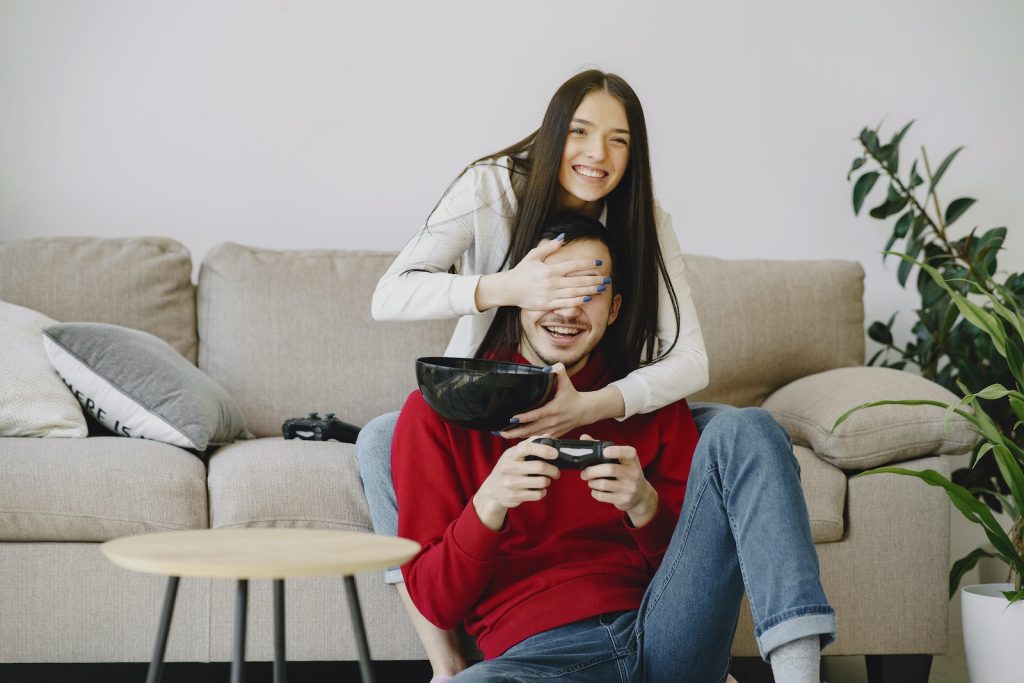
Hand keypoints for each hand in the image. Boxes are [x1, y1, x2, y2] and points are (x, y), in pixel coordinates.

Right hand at [473, 437, 559, 530]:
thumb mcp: (514, 454)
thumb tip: (548, 436)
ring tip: (544, 481)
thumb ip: (531, 444)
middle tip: (556, 472)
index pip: (527, 448)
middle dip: (553, 470)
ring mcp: (510, 483)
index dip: (543, 449)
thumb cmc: (508, 469)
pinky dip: (542, 492)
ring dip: (547, 482)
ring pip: (542, 482)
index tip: (555, 453)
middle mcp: (508, 468)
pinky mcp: (514, 496)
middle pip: (539, 466)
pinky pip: (538, 494)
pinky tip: (537, 489)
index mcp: (510, 454)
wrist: (493, 490)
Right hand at [475, 238, 609, 311]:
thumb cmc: (522, 271)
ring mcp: (549, 294)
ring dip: (590, 290)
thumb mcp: (533, 255)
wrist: (508, 289)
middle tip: (607, 278)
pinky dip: (578, 301)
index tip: (599, 263)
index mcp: (549, 269)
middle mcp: (551, 282)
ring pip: (574, 293)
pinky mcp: (546, 305)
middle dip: (594, 279)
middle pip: (577, 281)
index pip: (572, 266)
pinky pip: (565, 304)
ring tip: (602, 288)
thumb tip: (563, 237)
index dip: (587, 264)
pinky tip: (588, 298)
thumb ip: (549, 247)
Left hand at [498, 363, 590, 438]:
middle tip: (500, 431)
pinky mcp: (554, 434)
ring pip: (533, 436)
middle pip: (531, 429)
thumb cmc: (573, 396)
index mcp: (554, 409)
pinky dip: (527, 439)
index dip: (524, 418)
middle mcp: (552, 422)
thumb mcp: (567, 382)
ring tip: (503, 435)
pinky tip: (516, 438)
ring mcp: (553, 430)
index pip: (536, 415)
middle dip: (515, 431)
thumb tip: (552, 366)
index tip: (511, 419)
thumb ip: (559, 372)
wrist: (585, 411)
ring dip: (518, 436)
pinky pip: (538, 438)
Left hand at [577, 433, 658, 527]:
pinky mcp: (623, 500)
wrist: (641, 495)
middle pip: (609, 469)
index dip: (615, 451)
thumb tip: (584, 437)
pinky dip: (595, 492)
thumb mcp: (621, 460)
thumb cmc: (627, 473)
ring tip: (590, 481)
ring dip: (592, 482)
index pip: (627, 453)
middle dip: (592, 471)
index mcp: (632, 460)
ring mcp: (629, 488)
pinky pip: (602, 496)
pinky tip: (596, 489)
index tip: (604, 452)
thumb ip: (602, 448)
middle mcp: (633, 473)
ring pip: (603, 484)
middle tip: (584, 472)